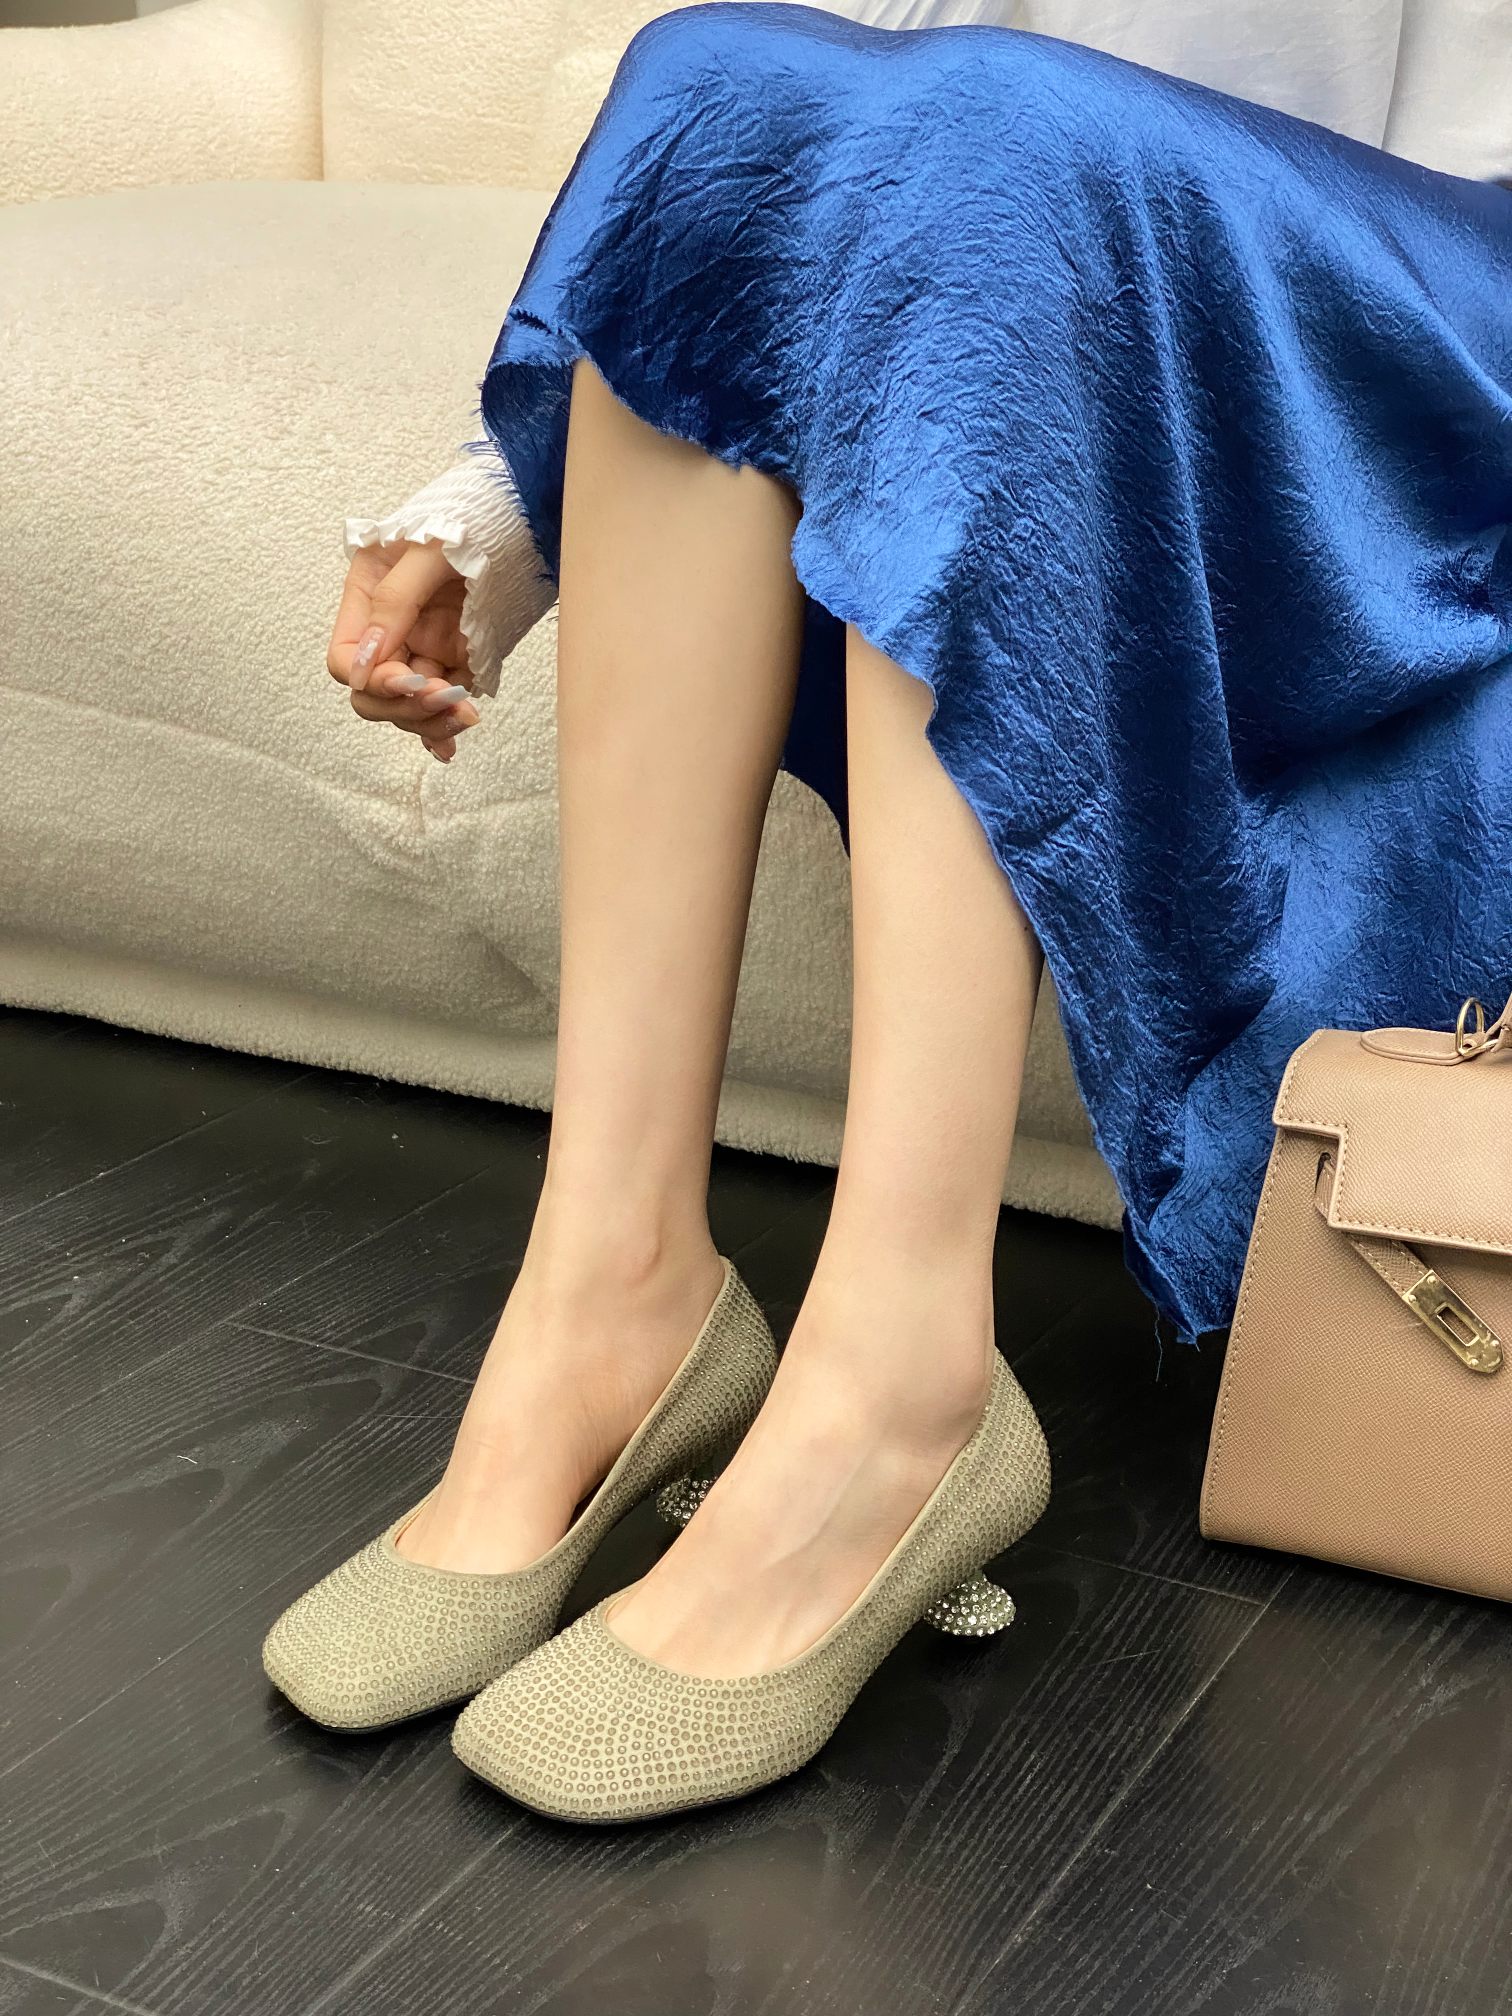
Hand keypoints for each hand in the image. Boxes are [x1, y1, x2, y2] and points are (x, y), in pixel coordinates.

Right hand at [327, 541, 479, 762]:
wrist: (524, 519)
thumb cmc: (471, 519)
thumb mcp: (427, 550)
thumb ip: (395, 600)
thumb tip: (365, 660)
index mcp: (367, 597)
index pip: (346, 657)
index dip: (371, 679)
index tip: (407, 681)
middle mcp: (390, 630)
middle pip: (373, 693)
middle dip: (403, 705)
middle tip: (444, 697)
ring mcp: (424, 649)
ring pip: (408, 706)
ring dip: (431, 719)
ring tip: (465, 715)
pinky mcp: (457, 661)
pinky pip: (441, 705)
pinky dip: (442, 727)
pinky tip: (450, 745)